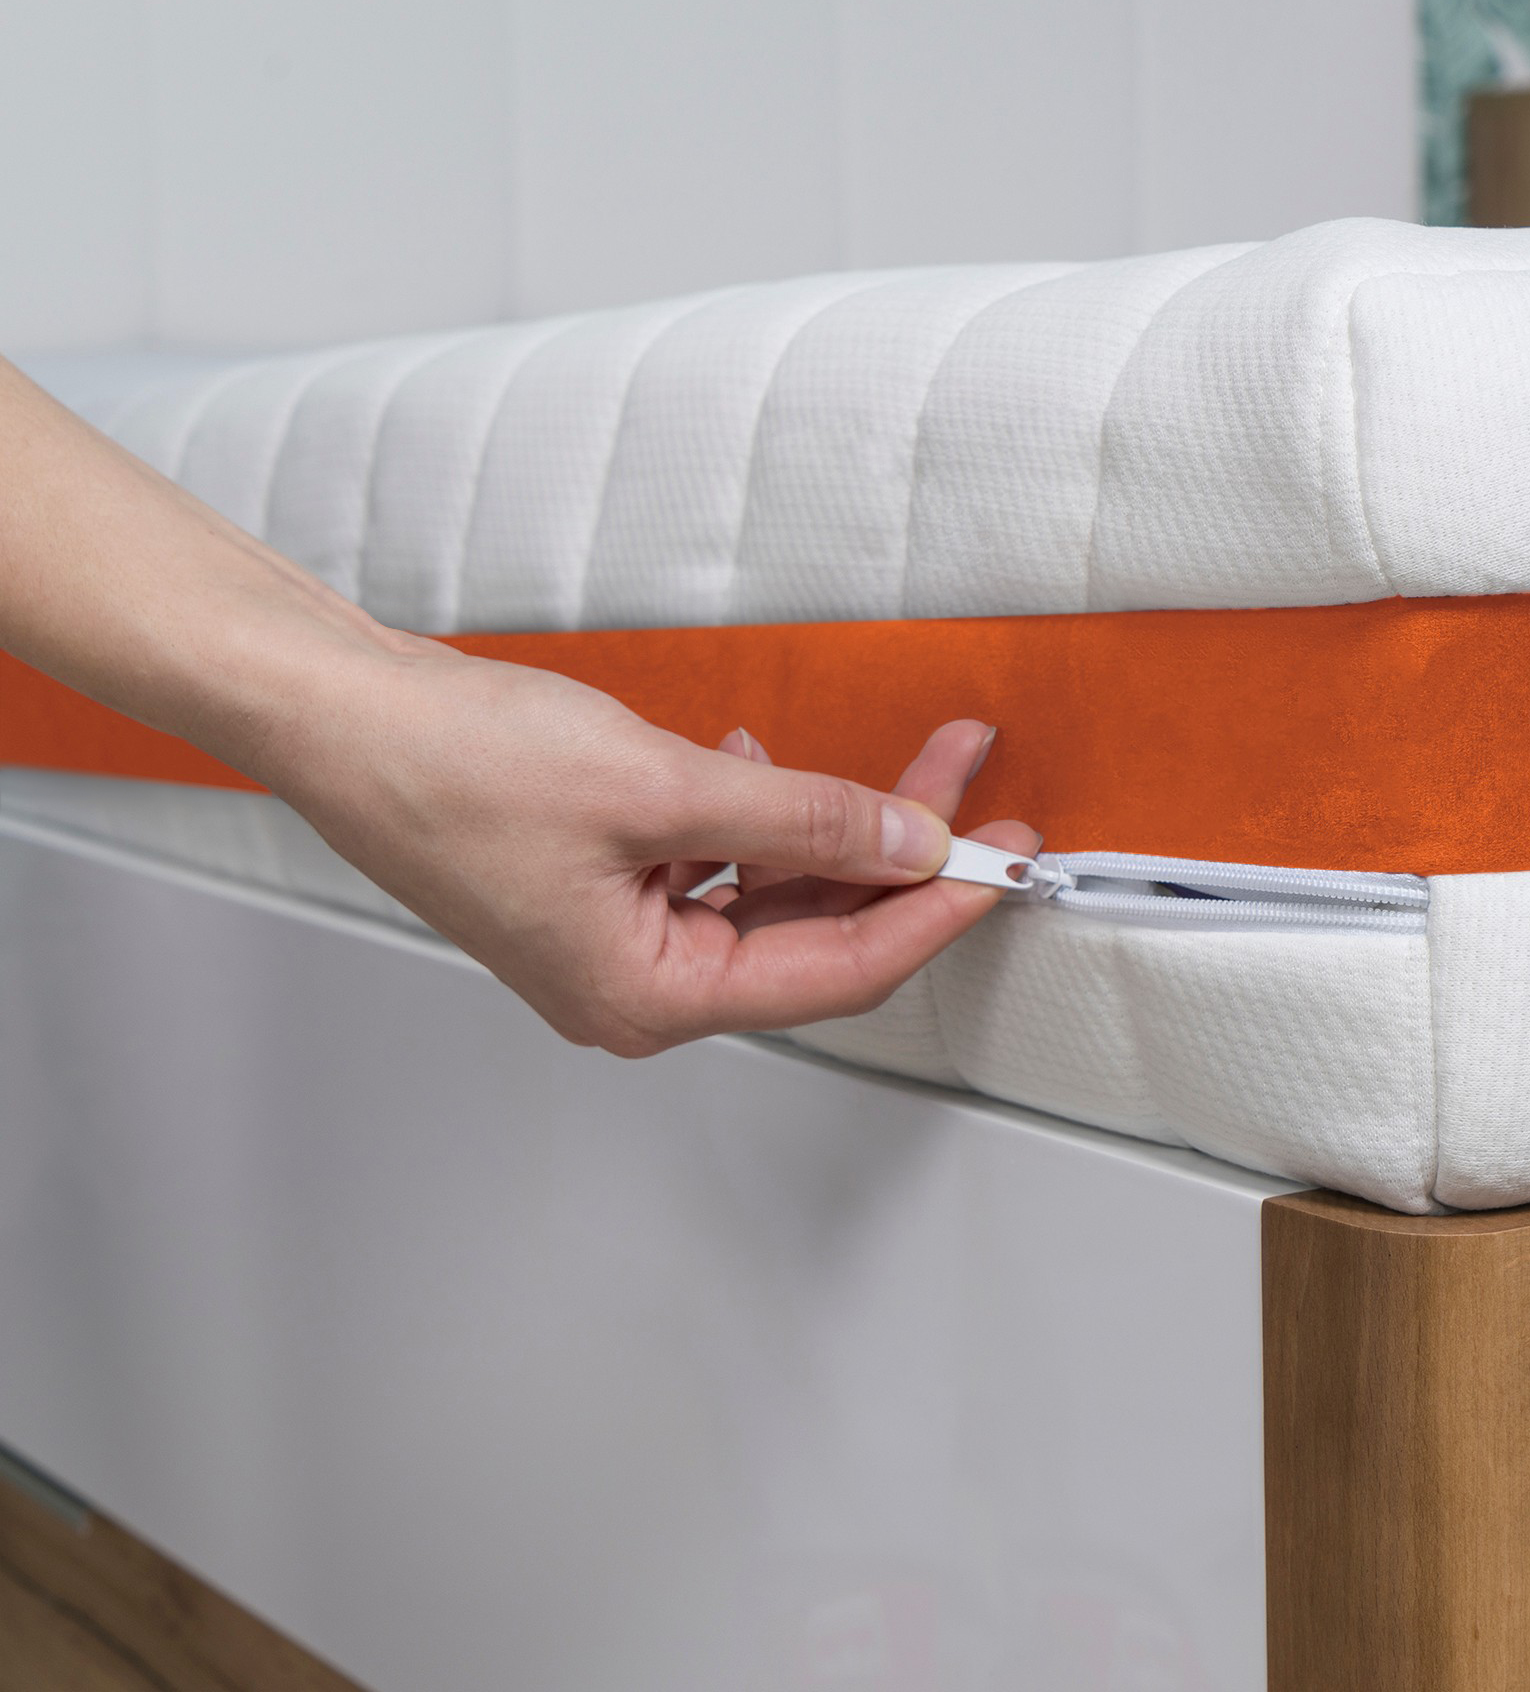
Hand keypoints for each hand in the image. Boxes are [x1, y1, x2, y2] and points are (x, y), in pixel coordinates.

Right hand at [261, 639, 1037, 1054]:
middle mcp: (640, 987)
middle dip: (899, 856)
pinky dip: (763, 819)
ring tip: (913, 766)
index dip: (933, 910)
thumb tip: (908, 843)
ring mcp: (621, 939)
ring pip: (775, 894)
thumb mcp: (660, 788)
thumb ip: (802, 821)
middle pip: (815, 930)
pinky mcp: (605, 887)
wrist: (342, 717)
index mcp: (649, 998)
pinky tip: (774, 768)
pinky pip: (719, 866)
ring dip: (840, 828)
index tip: (1002, 861)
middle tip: (976, 796)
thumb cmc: (454, 767)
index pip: (840, 969)